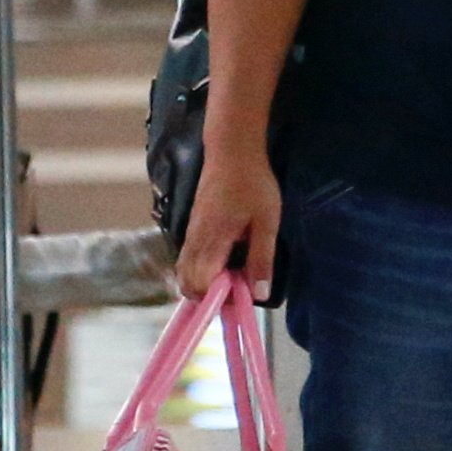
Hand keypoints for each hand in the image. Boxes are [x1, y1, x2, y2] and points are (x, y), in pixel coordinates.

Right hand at [178, 148, 283, 298]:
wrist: (232, 151)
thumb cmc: (253, 184)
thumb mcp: (266, 222)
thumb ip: (261, 258)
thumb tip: (258, 294)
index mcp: (212, 240)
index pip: (200, 284)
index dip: (217, 299)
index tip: (239, 299)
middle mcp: (194, 240)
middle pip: (187, 283)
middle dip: (207, 296)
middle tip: (237, 291)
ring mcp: (190, 233)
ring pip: (184, 271)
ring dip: (203, 284)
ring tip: (232, 280)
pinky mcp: (193, 227)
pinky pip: (188, 259)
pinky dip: (200, 271)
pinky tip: (224, 265)